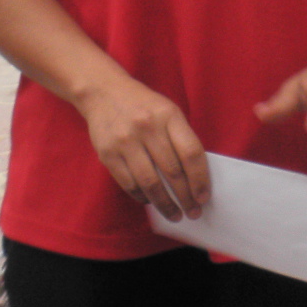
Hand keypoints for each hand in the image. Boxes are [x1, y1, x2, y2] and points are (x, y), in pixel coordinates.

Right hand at [77, 78, 209, 220]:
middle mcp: (147, 128)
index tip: (204, 197)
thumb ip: (181, 138)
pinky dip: (142, 196)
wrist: (103, 92)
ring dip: (165, 204)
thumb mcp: (168, 111)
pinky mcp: (107, 154)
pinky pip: (129, 183)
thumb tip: (194, 178)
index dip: (200, 179)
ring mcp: (125, 141)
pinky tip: (151, 201)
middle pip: (172, 172)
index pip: (191, 153)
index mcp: (168, 116)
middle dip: (185, 197)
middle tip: (193, 212)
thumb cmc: (143, 105)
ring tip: (174, 215)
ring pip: (150, 183)